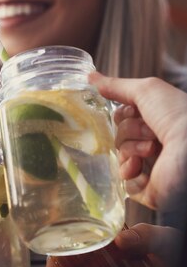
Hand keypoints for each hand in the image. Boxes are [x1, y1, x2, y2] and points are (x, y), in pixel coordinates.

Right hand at [90, 73, 186, 211]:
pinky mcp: (149, 190)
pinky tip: (141, 166)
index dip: (123, 114)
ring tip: (152, 148)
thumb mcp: (146, 90)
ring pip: (119, 155)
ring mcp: (151, 167)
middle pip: (118, 135)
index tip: (134, 111)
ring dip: (131, 148)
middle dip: (129, 131)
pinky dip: (130, 171)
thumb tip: (90, 77)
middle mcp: (154, 143)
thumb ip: (116, 86)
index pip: (122, 118)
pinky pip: (124, 180)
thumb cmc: (177, 115)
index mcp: (156, 122)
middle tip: (150, 131)